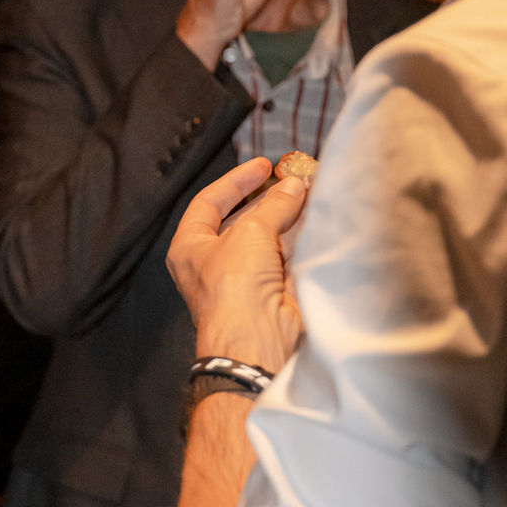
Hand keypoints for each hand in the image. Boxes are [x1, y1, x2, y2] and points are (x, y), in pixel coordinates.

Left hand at [166, 157, 306, 373]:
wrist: (256, 341)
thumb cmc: (235, 285)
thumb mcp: (250, 233)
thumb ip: (274, 206)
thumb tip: (294, 186)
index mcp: (190, 247)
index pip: (209, 203)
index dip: (236, 181)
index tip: (263, 165)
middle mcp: (212, 263)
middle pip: (240, 221)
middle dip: (267, 199)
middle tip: (293, 179)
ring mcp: (242, 279)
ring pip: (266, 239)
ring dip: (287, 218)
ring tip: (310, 193)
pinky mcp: (270, 292)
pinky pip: (284, 259)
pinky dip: (300, 240)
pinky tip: (317, 221)